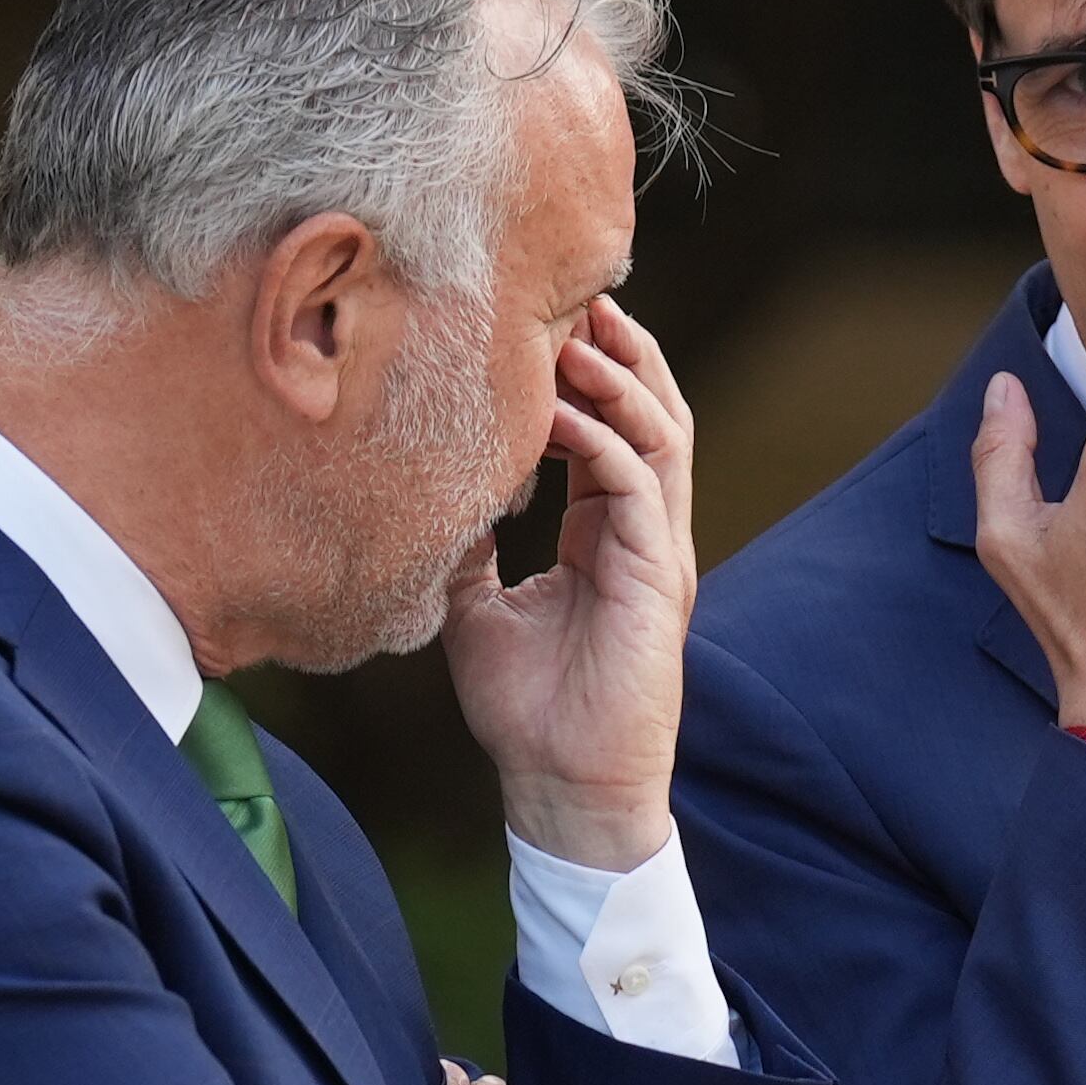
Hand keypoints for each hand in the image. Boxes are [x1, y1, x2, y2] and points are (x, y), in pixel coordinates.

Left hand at [445, 297, 696, 872]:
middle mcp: (642, 533)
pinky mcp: (660, 578)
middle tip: (575, 295)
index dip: (586, 373)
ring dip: (620, 378)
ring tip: (573, 333)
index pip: (611, 429)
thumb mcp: (476, 608)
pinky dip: (603, 439)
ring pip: (662, 433)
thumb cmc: (527, 711)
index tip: (541, 322)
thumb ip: (466, 545)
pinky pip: (638, 485)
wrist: (562, 789)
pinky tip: (556, 413)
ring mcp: (659, 551)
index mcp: (605, 535)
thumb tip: (423, 492)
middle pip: (653, 411)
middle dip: (620, 350)